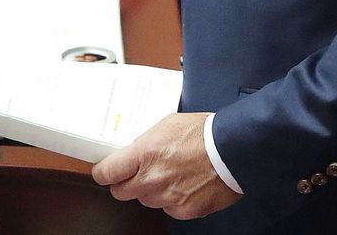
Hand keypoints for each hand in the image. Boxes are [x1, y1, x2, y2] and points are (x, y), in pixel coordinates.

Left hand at [92, 113, 240, 220]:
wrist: (232, 150)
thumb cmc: (204, 133)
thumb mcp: (166, 125)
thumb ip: (145, 143)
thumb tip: (134, 152)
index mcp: (144, 154)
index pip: (106, 173)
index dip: (103, 172)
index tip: (105, 171)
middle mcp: (151, 180)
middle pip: (120, 192)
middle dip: (125, 183)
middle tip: (136, 173)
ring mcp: (166, 198)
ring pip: (146, 200)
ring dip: (152, 190)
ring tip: (171, 173)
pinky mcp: (182, 210)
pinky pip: (168, 208)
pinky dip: (173, 199)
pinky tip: (185, 183)